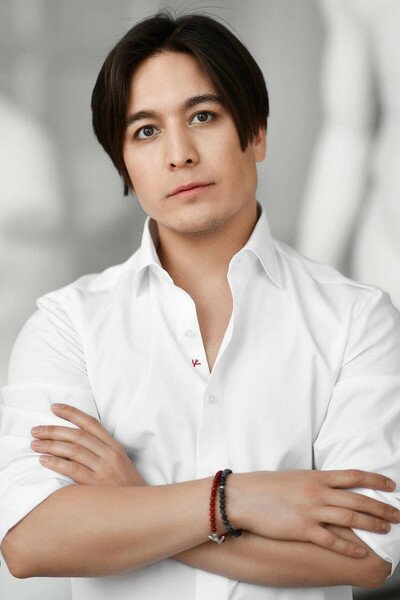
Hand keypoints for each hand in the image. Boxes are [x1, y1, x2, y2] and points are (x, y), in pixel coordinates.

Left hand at [30, 403, 146, 486]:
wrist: (139, 510)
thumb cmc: (125, 488)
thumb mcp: (120, 464)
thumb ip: (102, 451)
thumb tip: (73, 443)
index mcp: (115, 446)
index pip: (91, 423)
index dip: (72, 413)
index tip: (54, 407)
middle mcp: (110, 454)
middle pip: (78, 435)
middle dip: (54, 430)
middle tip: (35, 430)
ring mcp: (104, 469)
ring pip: (74, 450)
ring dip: (51, 445)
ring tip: (35, 444)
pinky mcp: (97, 486)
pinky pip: (73, 470)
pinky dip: (57, 463)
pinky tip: (44, 460)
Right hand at [228, 469, 399, 557]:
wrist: (243, 496)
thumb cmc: (266, 486)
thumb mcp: (294, 477)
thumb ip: (314, 482)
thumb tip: (330, 486)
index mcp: (316, 476)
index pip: (354, 476)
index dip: (375, 480)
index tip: (391, 485)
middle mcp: (318, 492)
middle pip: (358, 500)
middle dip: (382, 507)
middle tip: (399, 514)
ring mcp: (311, 511)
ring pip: (351, 519)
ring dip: (372, 525)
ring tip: (387, 529)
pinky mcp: (302, 529)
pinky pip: (331, 540)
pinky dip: (348, 547)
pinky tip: (360, 551)